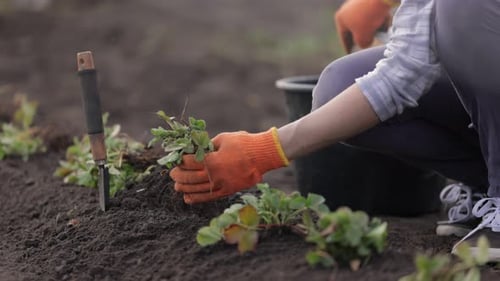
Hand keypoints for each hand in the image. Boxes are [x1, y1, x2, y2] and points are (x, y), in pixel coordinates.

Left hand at [169, 128, 288, 203]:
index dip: (181, 160)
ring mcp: (221, 185)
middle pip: (190, 177)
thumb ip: (208, 146)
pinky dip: (196, 198)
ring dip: (184, 188)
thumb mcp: (223, 139)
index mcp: (212, 160)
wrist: (263, 155)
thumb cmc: (244, 143)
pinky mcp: (228, 191)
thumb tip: (195, 149)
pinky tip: (187, 198)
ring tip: (177, 186)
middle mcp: (215, 175)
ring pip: (197, 189)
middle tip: (172, 173)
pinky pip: (209, 197)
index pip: (190, 162)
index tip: (177, 159)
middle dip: (178, 175)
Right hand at [334, 0, 392, 52]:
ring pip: (365, 21)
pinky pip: (372, 13)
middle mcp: (346, 9)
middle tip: (367, 43)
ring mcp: (357, 2)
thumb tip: (365, 43)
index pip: (344, 37)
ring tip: (380, 32)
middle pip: (354, 28)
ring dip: (371, 28)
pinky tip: (384, 23)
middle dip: (361, 36)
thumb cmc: (368, 20)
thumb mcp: (362, 39)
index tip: (351, 54)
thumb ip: (361, 44)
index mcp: (340, 18)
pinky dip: (377, 19)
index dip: (348, 47)